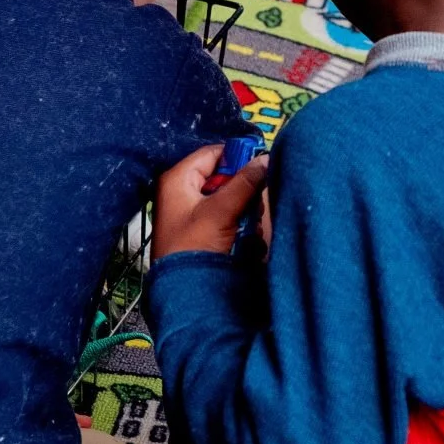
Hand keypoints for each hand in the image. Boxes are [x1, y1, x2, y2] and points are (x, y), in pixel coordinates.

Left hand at [152, 144, 269, 260]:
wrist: (183, 290)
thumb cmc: (192, 246)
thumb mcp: (221, 211)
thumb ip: (245, 183)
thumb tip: (265, 160)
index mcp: (178, 179)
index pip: (213, 153)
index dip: (237, 157)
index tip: (259, 166)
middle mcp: (183, 190)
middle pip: (222, 176)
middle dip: (243, 189)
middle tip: (254, 201)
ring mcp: (192, 210)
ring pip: (228, 196)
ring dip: (243, 207)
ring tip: (250, 221)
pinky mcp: (201, 228)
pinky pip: (226, 214)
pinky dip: (238, 221)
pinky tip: (246, 233)